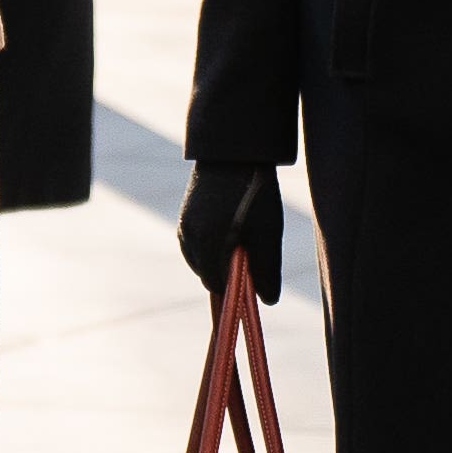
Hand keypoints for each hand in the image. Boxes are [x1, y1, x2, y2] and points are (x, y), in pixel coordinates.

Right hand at [176, 163, 282, 304]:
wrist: (235, 150)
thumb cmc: (255, 193)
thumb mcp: (267, 233)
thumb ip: (266, 269)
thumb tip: (268, 301)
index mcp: (205, 244)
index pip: (216, 285)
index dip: (236, 288)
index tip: (254, 277)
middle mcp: (187, 237)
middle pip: (207, 273)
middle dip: (228, 272)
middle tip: (252, 251)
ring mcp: (183, 225)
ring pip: (201, 258)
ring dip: (220, 257)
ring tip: (244, 235)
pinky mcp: (185, 214)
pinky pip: (196, 243)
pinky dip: (212, 244)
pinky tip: (231, 227)